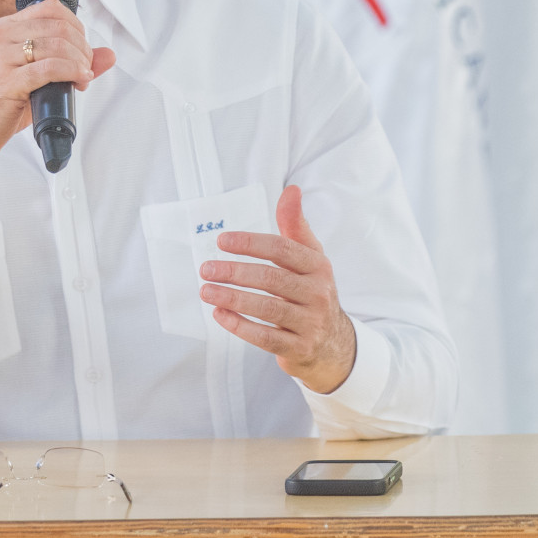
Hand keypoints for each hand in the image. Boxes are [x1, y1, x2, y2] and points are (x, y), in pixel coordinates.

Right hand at [0, 0, 114, 205]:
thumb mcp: (31, 77)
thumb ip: (69, 63)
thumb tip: (108, 55)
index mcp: (3, 29)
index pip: (51, 8)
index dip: (77, 26)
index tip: (82, 50)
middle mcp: (0, 37)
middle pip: (59, 26)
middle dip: (83, 47)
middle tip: (85, 68)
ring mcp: (0, 58)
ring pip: (57, 45)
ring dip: (80, 61)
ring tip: (82, 77)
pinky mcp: (6, 82)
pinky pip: (49, 68)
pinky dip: (71, 72)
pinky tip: (78, 81)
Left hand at [198, 185, 357, 392]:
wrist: (332, 343)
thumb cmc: (311, 291)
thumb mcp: (309, 257)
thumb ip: (295, 225)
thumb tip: (292, 189)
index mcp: (318, 266)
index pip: (283, 249)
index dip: (251, 243)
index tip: (221, 241)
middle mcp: (318, 293)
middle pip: (272, 278)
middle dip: (235, 272)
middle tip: (206, 268)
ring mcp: (310, 322)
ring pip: (267, 308)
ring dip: (232, 298)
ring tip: (205, 291)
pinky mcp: (299, 348)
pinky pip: (266, 337)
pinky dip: (240, 326)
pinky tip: (219, 315)